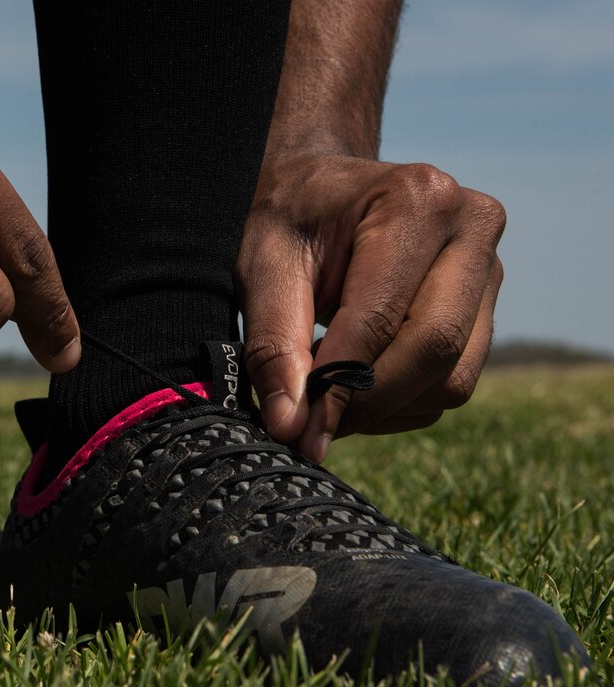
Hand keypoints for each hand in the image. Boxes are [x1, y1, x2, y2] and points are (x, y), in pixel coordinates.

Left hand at [238, 154, 504, 461]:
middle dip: (366, 400)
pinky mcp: (486, 308)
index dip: (339, 385)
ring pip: (452, 380)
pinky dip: (399, 402)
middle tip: (307, 422)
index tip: (298, 432)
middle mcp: (472, 227)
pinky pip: (452, 385)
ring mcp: (489, 269)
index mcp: (417, 200)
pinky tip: (354, 377)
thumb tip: (291, 426)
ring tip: (324, 381)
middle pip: (435, 350)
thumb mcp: (261, 267)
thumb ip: (273, 345)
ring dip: (383, 405)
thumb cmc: (288, 219)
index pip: (382, 318)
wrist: (318, 189)